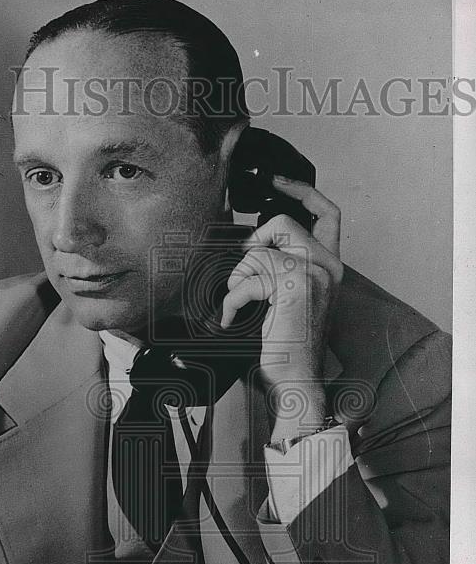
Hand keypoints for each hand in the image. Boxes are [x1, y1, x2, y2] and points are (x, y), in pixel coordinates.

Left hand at [220, 175, 342, 436]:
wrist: (297, 382)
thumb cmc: (288, 347)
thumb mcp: (288, 299)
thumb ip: (282, 267)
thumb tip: (251, 241)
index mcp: (331, 266)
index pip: (329, 212)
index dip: (303, 191)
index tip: (278, 180)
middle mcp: (328, 266)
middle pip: (282, 222)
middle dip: (252, 246)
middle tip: (243, 278)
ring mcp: (313, 273)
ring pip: (258, 251)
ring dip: (238, 280)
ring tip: (241, 307)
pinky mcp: (292, 286)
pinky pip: (247, 278)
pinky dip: (232, 300)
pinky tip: (234, 320)